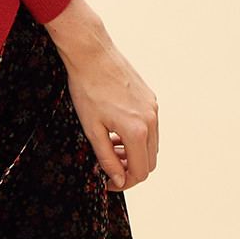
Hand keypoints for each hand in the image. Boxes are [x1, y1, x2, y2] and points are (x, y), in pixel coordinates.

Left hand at [44, 0, 158, 191]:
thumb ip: (106, 158)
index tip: (108, 182)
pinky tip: (115, 132)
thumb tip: (119, 179)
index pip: (140, 172)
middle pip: (150, 161)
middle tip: (109, 168)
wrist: (92, 55)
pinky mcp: (150, 99)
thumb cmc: (87, 89)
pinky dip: (136, 138)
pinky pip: (150, 128)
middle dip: (130, 170)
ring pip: (152, 145)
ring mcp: (153, 108)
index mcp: (137, 131)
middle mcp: (151, 120)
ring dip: (133, 154)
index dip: (124, 183)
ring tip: (110, 149)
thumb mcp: (92, 130)